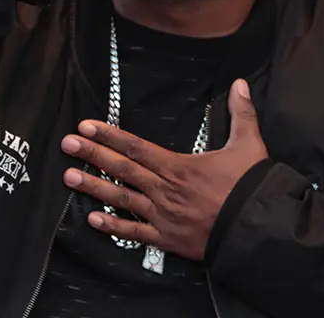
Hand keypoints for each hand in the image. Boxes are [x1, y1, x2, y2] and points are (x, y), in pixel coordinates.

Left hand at [59, 79, 267, 260]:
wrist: (257, 230)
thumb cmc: (251, 188)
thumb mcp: (248, 146)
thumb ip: (241, 113)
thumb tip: (240, 83)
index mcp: (178, 167)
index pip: (136, 147)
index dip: (109, 136)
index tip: (86, 126)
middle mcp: (164, 190)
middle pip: (122, 169)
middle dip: (92, 155)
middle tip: (67, 144)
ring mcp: (163, 216)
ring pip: (121, 200)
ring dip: (93, 188)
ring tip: (68, 177)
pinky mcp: (167, 239)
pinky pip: (135, 233)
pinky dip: (113, 227)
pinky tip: (92, 220)